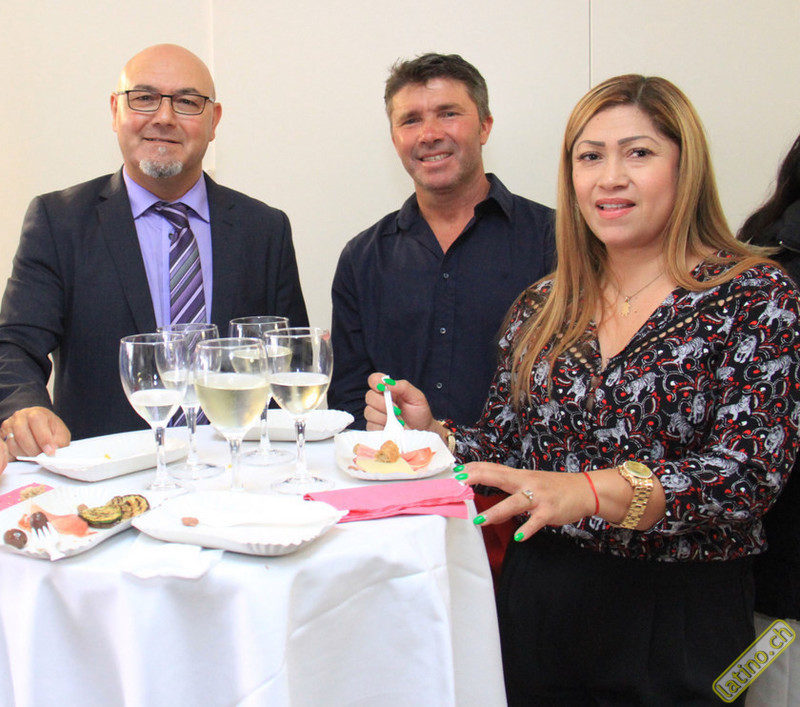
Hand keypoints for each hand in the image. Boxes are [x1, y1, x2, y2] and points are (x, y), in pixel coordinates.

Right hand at [1, 407, 70, 458]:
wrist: (37, 426)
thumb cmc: (50, 429)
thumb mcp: (60, 433)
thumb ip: (59, 441)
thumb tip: (54, 451)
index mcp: (36, 413)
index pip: (36, 421)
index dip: (44, 439)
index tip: (50, 452)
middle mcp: (19, 417)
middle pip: (22, 436)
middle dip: (34, 450)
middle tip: (42, 457)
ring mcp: (8, 427)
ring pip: (13, 444)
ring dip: (25, 454)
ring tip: (35, 454)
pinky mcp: (2, 437)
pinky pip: (6, 451)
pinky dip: (16, 455)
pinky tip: (25, 454)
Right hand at [364, 373, 437, 432]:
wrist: (422, 431)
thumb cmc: (419, 412)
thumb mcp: (416, 396)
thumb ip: (403, 386)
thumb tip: (387, 383)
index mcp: (388, 390)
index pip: (374, 380)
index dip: (375, 382)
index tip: (383, 388)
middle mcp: (380, 400)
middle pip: (369, 396)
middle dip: (383, 403)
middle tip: (397, 410)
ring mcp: (376, 414)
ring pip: (369, 411)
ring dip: (384, 416)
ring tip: (398, 421)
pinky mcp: (374, 427)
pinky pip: (371, 425)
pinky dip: (382, 426)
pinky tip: (392, 428)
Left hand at [458, 462, 596, 540]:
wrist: (585, 490)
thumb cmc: (553, 487)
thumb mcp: (529, 482)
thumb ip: (508, 487)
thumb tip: (485, 499)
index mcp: (519, 475)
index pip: (491, 468)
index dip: (473, 469)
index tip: (454, 472)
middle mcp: (526, 482)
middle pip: (498, 477)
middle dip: (476, 479)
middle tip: (457, 484)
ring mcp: (538, 497)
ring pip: (514, 502)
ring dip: (495, 512)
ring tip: (479, 520)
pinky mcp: (550, 511)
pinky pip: (536, 521)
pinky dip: (528, 528)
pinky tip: (519, 536)